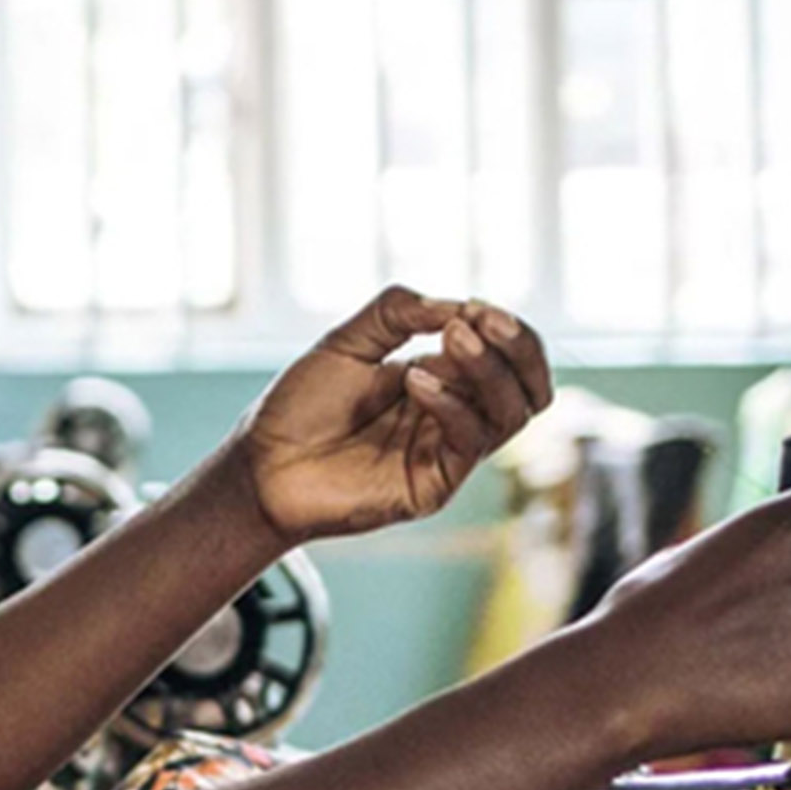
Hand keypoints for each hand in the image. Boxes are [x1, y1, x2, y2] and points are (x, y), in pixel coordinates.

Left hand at [236, 287, 553, 541]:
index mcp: (440, 380)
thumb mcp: (346, 342)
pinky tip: (415, 382)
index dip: (505, 329)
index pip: (506, 356)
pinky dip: (451, 403)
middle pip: (529, 388)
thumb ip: (396, 313)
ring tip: (451, 338)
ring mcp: (446, 452)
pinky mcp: (434, 484)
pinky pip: (470, 441)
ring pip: (511, 413)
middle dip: (520, 349)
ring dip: (488, 369)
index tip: (476, 305)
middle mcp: (451, 416)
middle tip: (487, 320)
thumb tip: (453, 305)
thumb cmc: (298, 408)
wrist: (260, 465)